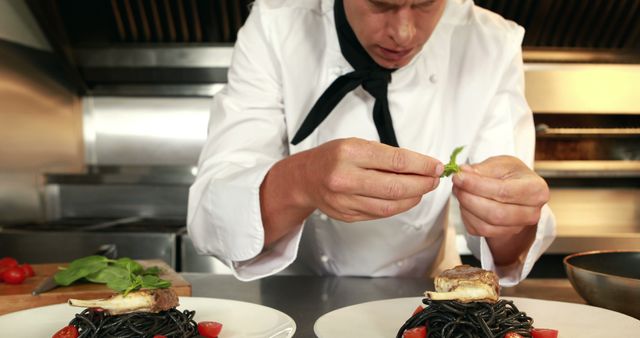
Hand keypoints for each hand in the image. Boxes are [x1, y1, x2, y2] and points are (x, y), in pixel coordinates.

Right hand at [299, 138, 443, 221]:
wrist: (305, 178)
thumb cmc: (333, 157)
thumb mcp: (357, 145)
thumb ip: (387, 156)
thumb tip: (422, 165)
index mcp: (350, 153)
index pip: (396, 161)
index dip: (422, 165)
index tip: (436, 166)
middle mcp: (346, 177)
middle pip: (395, 187)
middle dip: (422, 184)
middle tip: (434, 180)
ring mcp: (345, 200)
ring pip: (390, 205)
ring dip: (413, 198)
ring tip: (423, 189)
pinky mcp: (348, 215)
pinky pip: (380, 213)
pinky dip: (398, 206)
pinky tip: (406, 198)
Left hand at [451, 155, 549, 264]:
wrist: (516, 189)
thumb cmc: (511, 174)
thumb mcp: (501, 163)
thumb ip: (483, 169)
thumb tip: (463, 173)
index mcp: (536, 190)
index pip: (504, 192)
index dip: (477, 185)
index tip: (459, 176)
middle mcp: (532, 213)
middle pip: (496, 214)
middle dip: (469, 198)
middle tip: (456, 184)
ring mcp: (517, 227)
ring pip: (485, 225)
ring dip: (466, 207)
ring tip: (459, 190)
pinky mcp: (501, 234)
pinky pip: (478, 230)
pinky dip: (466, 216)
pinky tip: (465, 202)